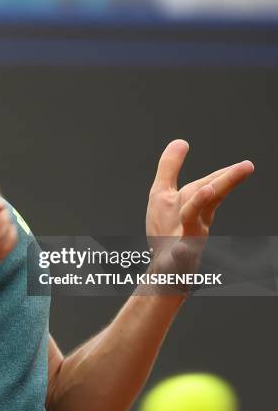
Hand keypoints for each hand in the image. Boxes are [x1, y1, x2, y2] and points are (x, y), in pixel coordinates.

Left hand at [145, 140, 253, 282]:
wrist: (164, 269)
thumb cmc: (166, 230)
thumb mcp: (163, 194)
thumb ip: (170, 167)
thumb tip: (181, 141)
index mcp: (195, 204)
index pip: (211, 185)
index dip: (226, 174)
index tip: (246, 165)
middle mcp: (196, 220)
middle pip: (208, 198)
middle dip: (223, 183)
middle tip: (246, 168)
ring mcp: (187, 239)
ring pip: (194, 220)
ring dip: (200, 204)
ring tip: (210, 189)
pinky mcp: (177, 257)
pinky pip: (180, 254)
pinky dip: (183, 249)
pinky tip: (183, 247)